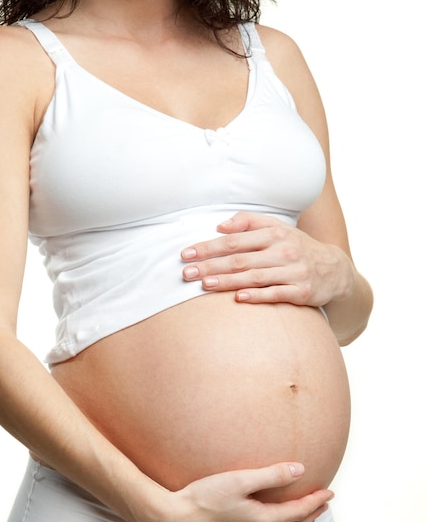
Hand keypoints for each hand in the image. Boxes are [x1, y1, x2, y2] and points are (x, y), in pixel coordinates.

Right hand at [145, 463, 332, 521]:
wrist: (173, 521)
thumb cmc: (203, 498)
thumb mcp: (239, 480)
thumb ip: (271, 474)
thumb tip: (299, 469)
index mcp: (262, 521)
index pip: (298, 511)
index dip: (316, 501)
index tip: (329, 492)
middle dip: (311, 515)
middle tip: (323, 504)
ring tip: (304, 519)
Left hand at [181, 212, 352, 307]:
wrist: (335, 270)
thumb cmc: (297, 247)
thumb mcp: (277, 228)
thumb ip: (248, 222)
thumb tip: (220, 225)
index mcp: (274, 234)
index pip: (234, 240)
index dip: (208, 247)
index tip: (186, 254)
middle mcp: (284, 251)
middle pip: (240, 259)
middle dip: (210, 266)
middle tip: (186, 273)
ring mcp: (293, 271)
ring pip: (254, 277)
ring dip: (227, 281)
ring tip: (204, 285)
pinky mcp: (302, 292)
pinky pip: (276, 294)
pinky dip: (257, 296)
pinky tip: (239, 299)